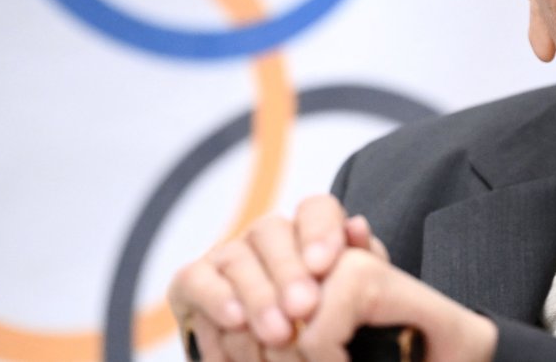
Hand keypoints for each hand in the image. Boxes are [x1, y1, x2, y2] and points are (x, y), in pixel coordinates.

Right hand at [168, 194, 496, 360]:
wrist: (293, 360)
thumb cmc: (331, 332)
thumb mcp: (356, 300)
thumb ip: (363, 263)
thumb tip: (358, 227)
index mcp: (309, 233)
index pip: (316, 209)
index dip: (321, 230)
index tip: (327, 265)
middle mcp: (266, 238)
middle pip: (272, 232)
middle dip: (288, 271)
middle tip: (304, 308)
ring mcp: (228, 256)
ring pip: (236, 257)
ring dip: (257, 296)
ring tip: (278, 333)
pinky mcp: (192, 282)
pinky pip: (196, 279)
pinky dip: (215, 298)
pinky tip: (235, 320)